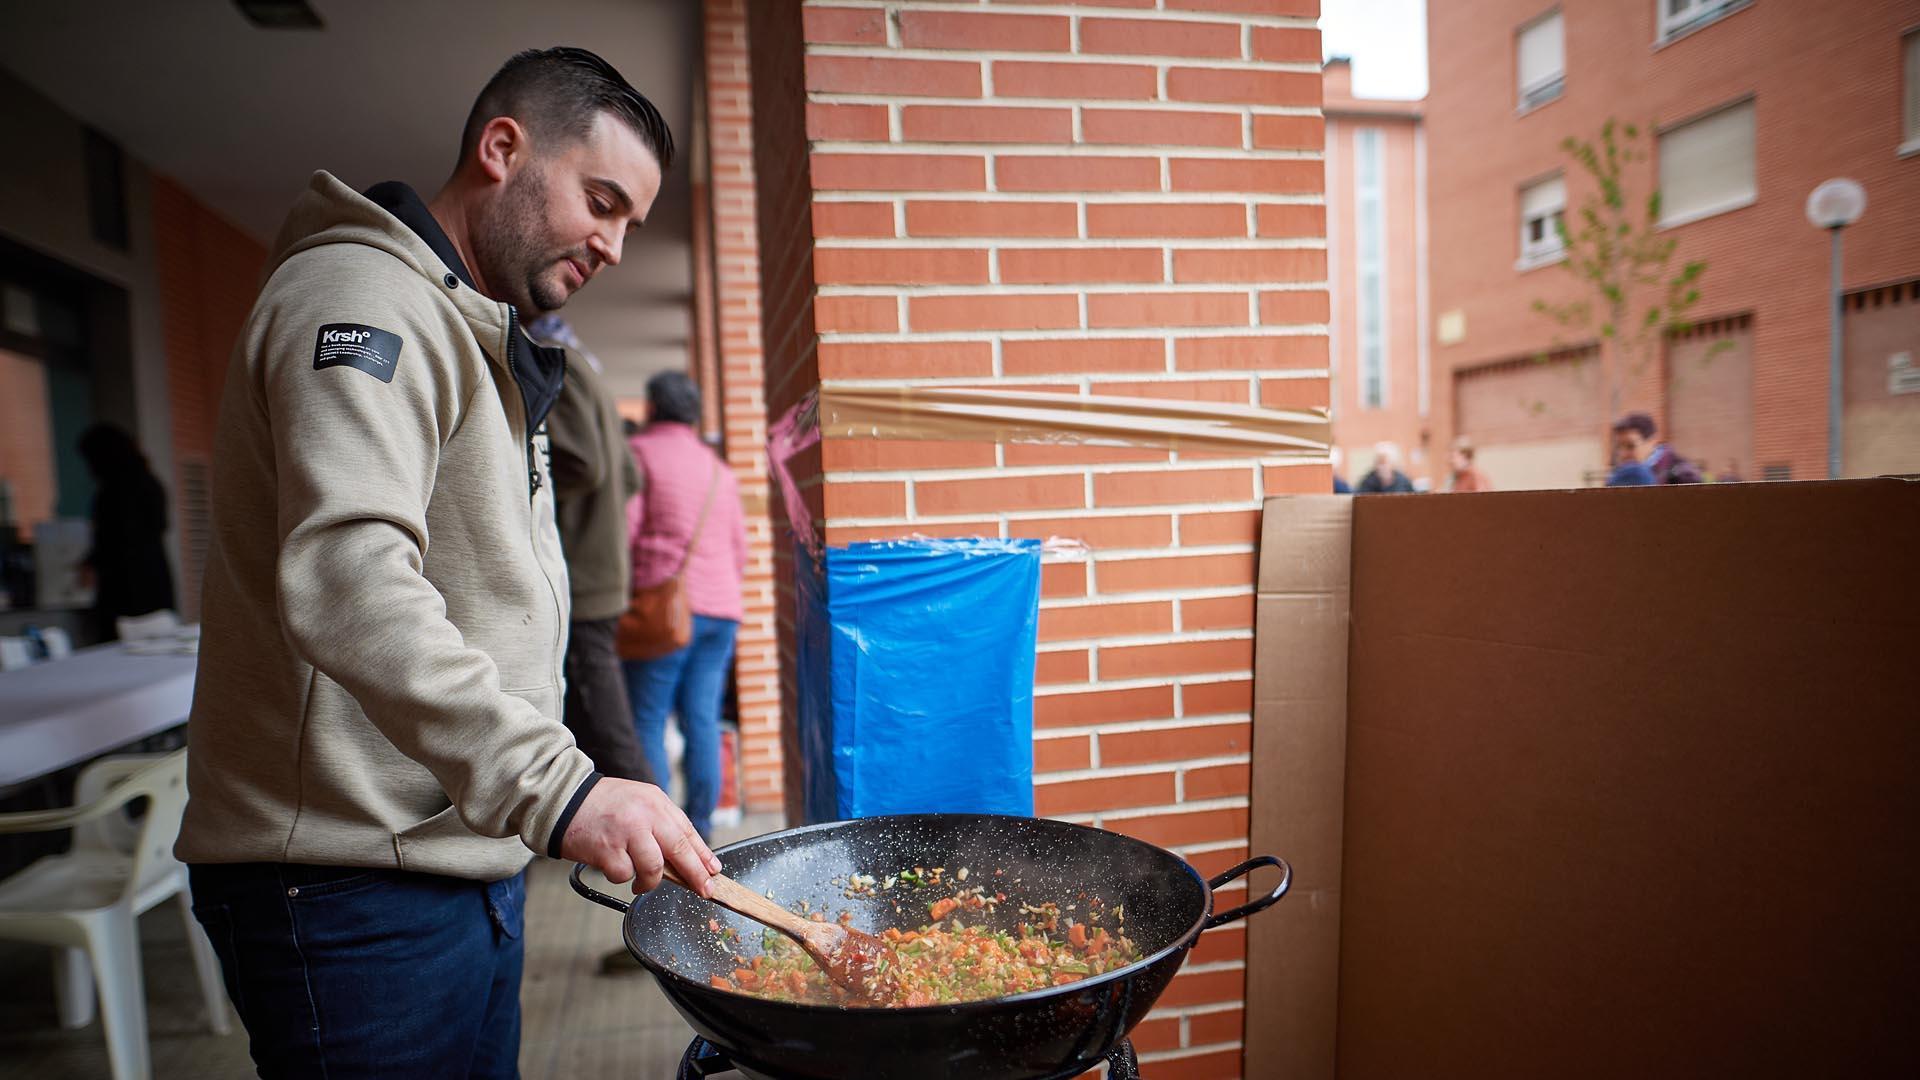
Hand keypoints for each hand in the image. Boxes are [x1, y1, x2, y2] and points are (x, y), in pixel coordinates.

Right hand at [559, 778, 721, 896]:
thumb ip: (662, 824)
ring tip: (642, 883)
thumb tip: (687, 857)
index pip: (687, 831)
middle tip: (705, 890)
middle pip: (679, 850)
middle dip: (695, 875)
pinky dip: (622, 877)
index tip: (713, 871)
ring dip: (650, 882)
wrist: (563, 799)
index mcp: (656, 802)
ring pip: (654, 869)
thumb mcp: (640, 802)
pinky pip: (624, 875)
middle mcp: (644, 815)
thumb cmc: (603, 804)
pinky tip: (614, 867)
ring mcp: (626, 832)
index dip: (703, 855)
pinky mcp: (607, 850)